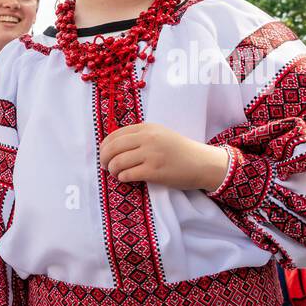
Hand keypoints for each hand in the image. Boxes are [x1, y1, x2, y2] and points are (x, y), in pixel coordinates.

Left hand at [99, 123, 229, 190]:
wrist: (202, 163)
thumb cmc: (179, 150)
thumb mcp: (160, 135)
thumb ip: (139, 136)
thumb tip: (111, 146)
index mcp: (147, 128)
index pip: (115, 135)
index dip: (104, 146)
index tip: (103, 154)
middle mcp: (148, 139)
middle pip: (112, 148)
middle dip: (103, 159)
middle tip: (104, 166)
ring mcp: (151, 155)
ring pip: (117, 162)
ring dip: (112, 170)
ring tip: (116, 173)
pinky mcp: (154, 171)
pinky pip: (128, 175)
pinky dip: (122, 178)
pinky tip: (126, 178)